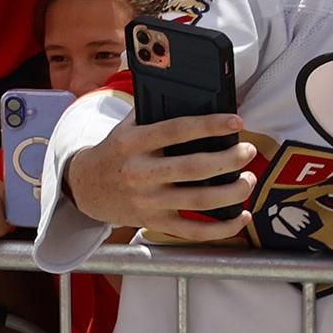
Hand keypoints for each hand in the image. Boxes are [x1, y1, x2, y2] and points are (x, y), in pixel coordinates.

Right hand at [63, 110, 257, 237]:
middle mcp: (140, 173)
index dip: (209, 126)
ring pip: (200, 201)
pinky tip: (241, 216)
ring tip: (248, 180)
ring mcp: (148, 201)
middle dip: (229, 160)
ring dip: (233, 192)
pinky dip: (222, 228)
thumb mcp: (124, 128)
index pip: (176, 131)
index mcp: (132, 143)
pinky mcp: (154, 222)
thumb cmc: (113, 153)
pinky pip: (194, 231)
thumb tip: (194, 101)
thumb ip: (152, 115)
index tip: (236, 122)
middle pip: (194, 168)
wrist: (83, 188)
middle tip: (248, 151)